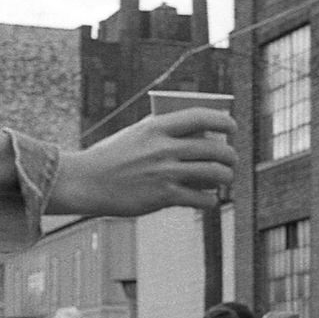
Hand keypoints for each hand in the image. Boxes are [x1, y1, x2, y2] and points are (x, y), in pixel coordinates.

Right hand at [48, 108, 237, 215]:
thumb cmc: (111, 158)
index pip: (201, 117)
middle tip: (231, 161)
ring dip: (226, 177)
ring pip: (214, 173)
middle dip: (230, 156)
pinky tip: (208, 199)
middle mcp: (163, 148)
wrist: (86, 182)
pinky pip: (202, 199)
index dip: (224, 121)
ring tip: (225, 178)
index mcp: (156, 127)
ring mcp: (164, 172)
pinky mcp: (163, 197)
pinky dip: (210, 200)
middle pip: (214, 149)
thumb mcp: (135, 135)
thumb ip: (162, 132)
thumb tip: (197, 136)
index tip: (232, 127)